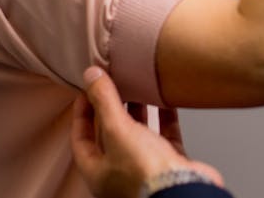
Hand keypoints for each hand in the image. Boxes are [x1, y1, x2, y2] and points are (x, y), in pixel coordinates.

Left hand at [71, 66, 223, 197]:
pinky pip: (165, 135)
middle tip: (113, 84)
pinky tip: (166, 100)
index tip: (88, 91)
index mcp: (98, 171)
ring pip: (138, 133)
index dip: (81, 113)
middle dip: (111, 107)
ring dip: (138, 111)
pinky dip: (164, 117)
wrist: (183, 189)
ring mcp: (146, 168)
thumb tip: (90, 76)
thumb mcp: (117, 130)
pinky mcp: (170, 163)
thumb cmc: (145, 175)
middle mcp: (120, 172)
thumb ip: (104, 101)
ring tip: (138, 87)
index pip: (81, 139)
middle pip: (110, 134)